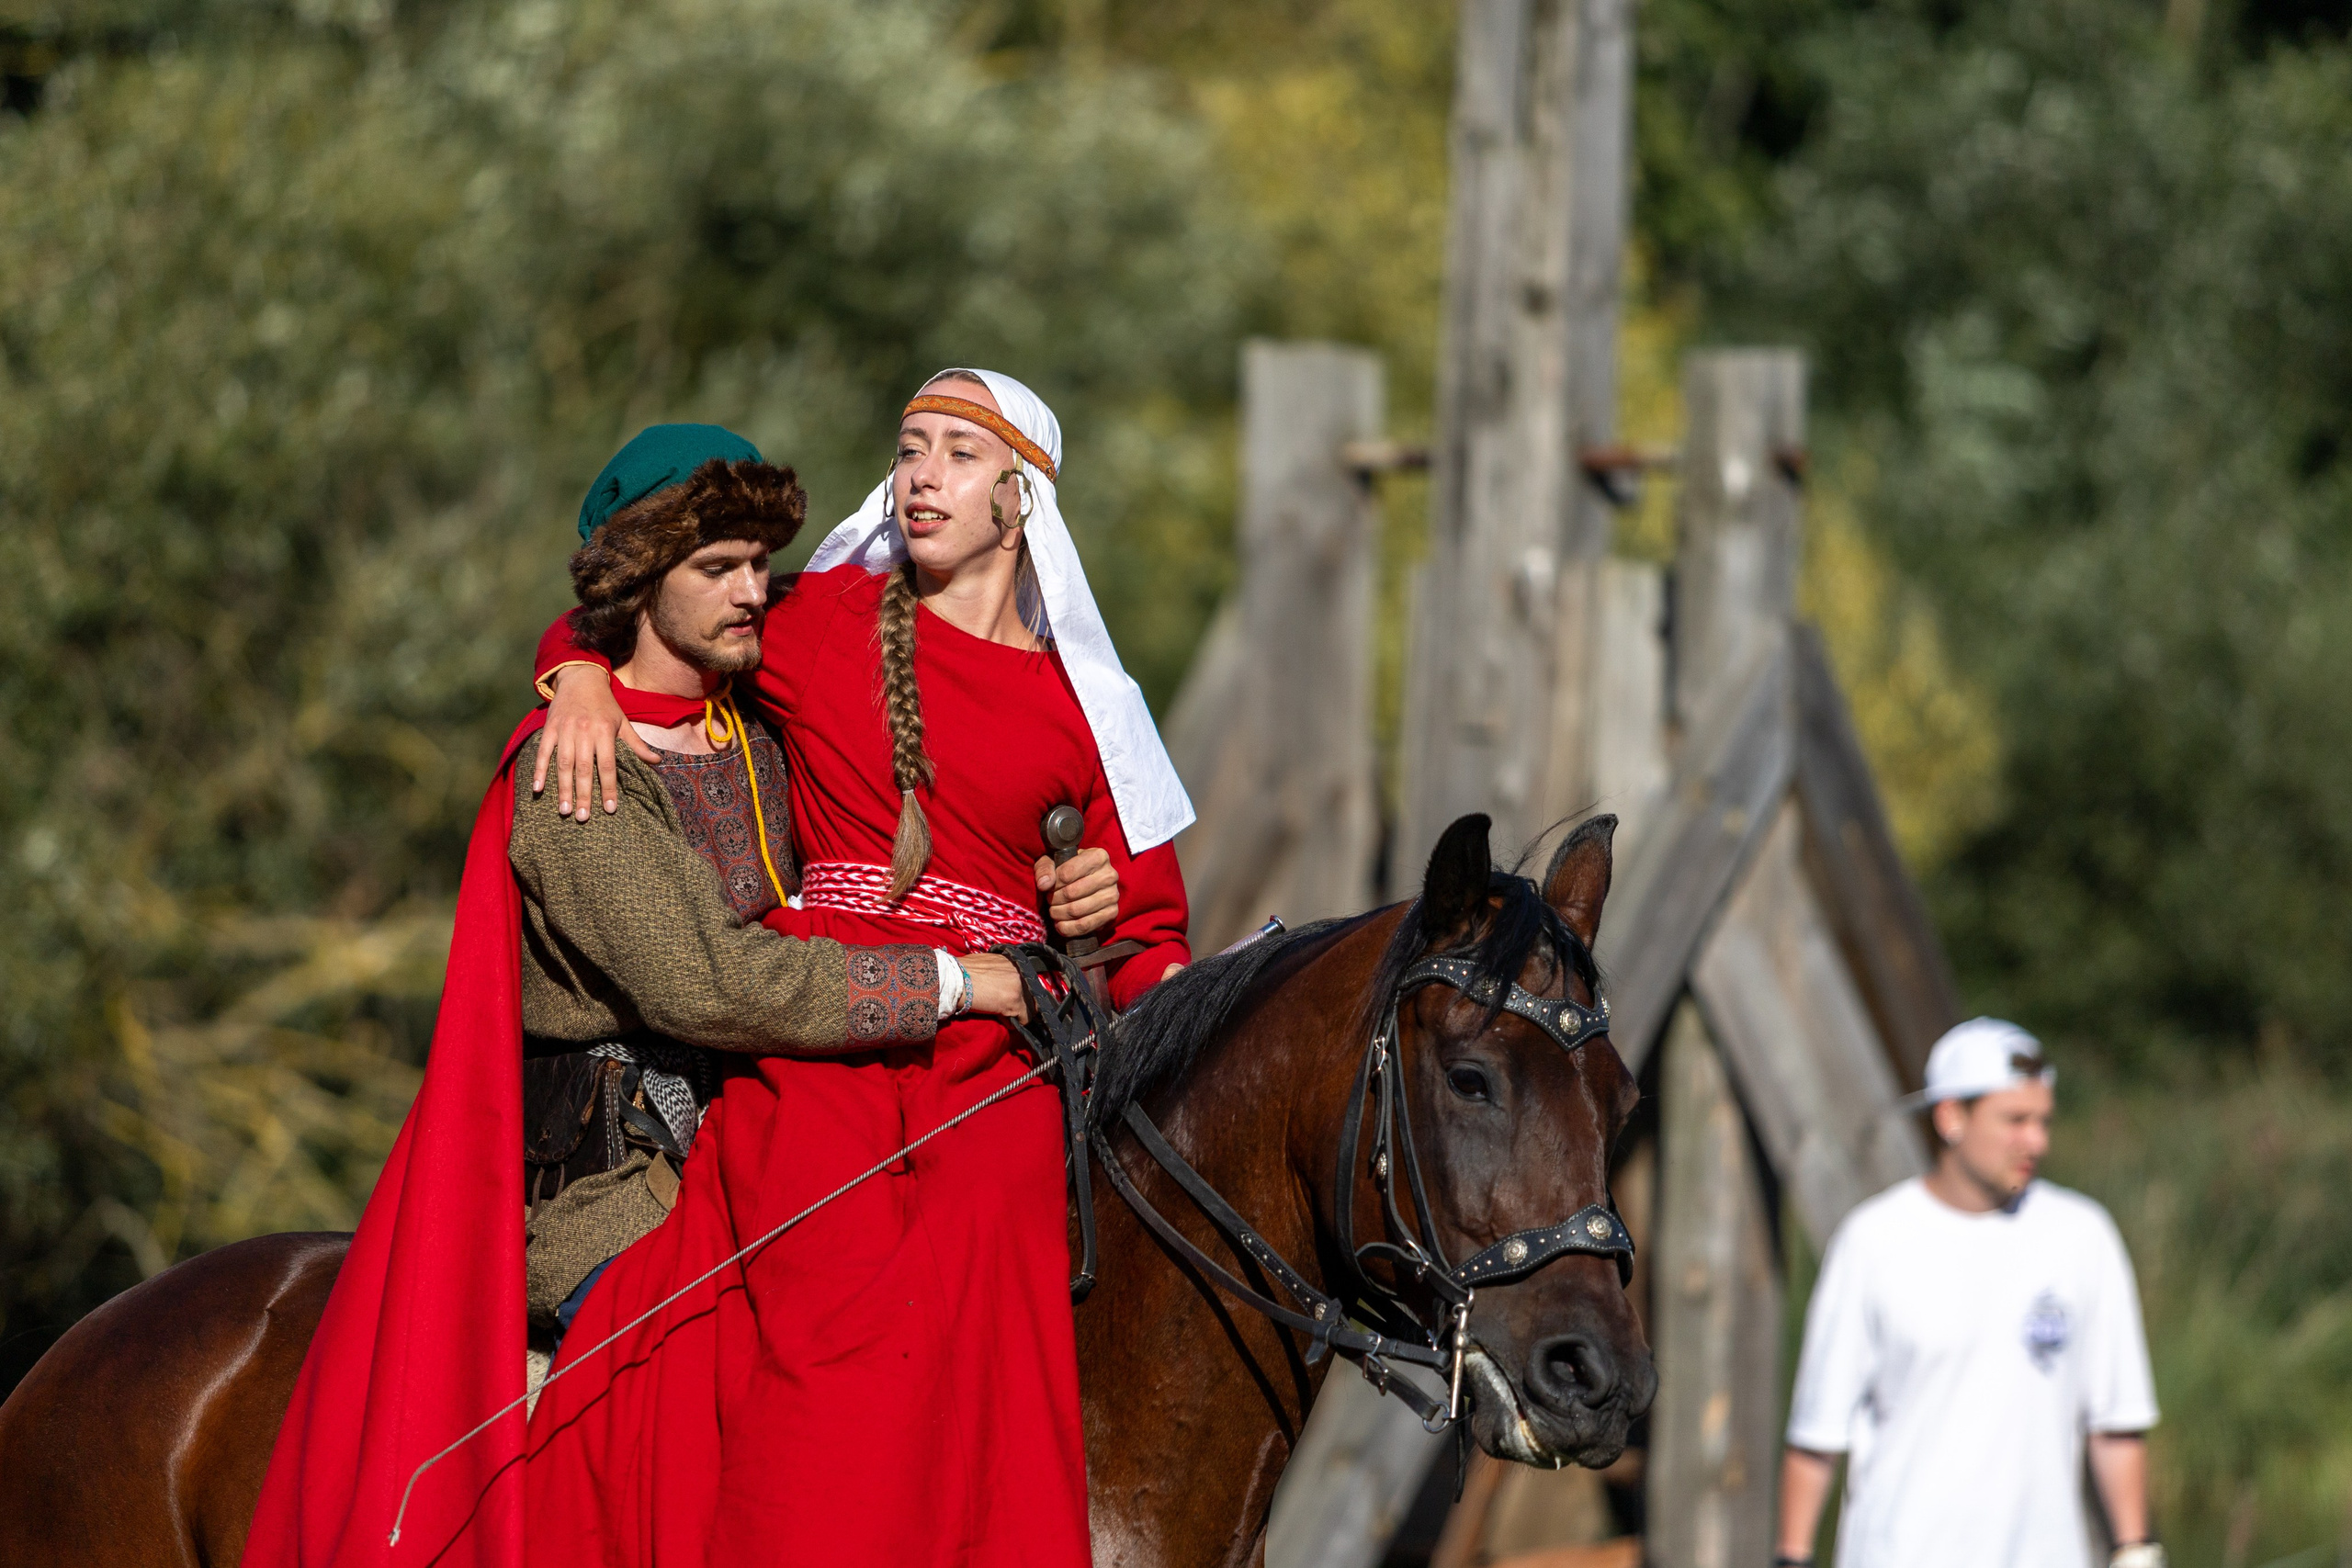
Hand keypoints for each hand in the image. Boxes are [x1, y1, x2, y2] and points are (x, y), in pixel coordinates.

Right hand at [531, 663, 655, 820]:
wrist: (581, 678)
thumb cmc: (605, 705)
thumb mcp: (623, 722)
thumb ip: (636, 744)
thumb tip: (657, 762)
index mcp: (606, 731)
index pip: (608, 766)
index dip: (608, 788)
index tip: (609, 809)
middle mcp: (585, 731)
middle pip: (584, 768)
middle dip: (583, 794)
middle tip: (583, 818)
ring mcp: (565, 729)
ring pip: (563, 763)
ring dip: (562, 788)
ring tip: (564, 810)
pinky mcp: (550, 728)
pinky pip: (543, 752)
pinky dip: (539, 770)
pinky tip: (537, 789)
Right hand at [960, 953, 1030, 1022]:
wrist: (954, 980)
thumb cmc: (962, 971)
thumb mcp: (985, 963)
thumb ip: (998, 969)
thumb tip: (998, 979)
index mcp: (1012, 961)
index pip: (1027, 979)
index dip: (1021, 990)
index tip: (1013, 997)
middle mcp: (1019, 971)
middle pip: (1032, 993)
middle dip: (1021, 1002)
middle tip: (1008, 1008)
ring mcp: (1019, 987)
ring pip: (1031, 1007)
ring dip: (1018, 1013)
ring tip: (1004, 1015)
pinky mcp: (1015, 1002)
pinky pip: (1024, 1019)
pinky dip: (1013, 1023)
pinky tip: (1002, 1020)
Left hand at [1034, 847, 1117, 938]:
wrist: (1088, 882)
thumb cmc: (1068, 870)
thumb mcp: (1053, 861)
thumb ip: (1045, 868)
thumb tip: (1044, 884)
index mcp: (1098, 856)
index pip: (1067, 873)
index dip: (1053, 884)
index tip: (1048, 887)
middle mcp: (1109, 875)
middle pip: (1071, 892)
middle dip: (1054, 899)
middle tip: (1050, 900)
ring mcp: (1113, 895)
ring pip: (1077, 910)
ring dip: (1059, 914)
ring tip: (1054, 911)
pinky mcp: (1112, 913)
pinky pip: (1086, 925)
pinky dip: (1068, 928)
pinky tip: (1060, 925)